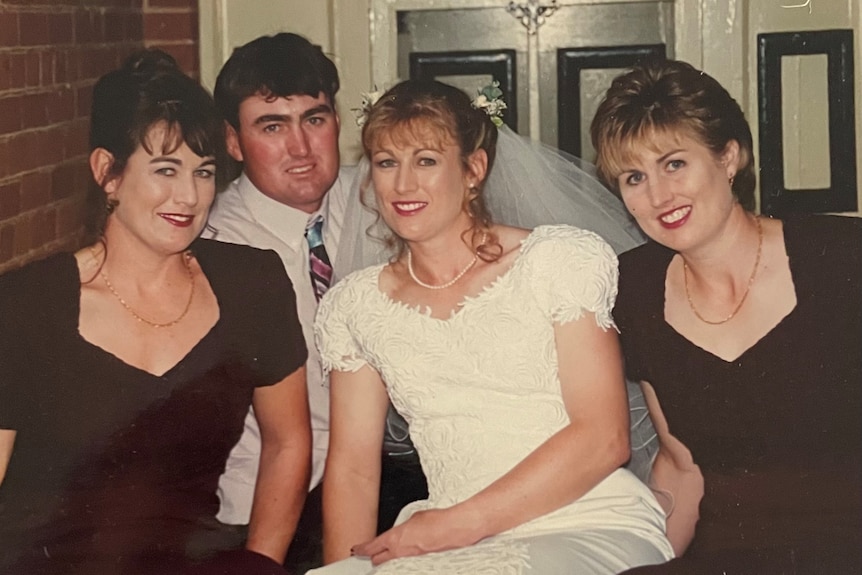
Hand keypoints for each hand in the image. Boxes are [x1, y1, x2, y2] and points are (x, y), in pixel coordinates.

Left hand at [352, 508, 479, 565]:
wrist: (454, 530)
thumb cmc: (437, 521)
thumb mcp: (414, 517)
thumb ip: (403, 527)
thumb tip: (402, 530)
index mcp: (394, 539)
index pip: (371, 547)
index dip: (361, 549)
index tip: (356, 549)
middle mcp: (399, 554)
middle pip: (377, 561)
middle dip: (373, 557)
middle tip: (372, 552)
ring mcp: (409, 562)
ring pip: (391, 565)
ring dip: (389, 561)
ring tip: (390, 555)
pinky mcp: (420, 566)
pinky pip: (406, 566)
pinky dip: (403, 562)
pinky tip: (408, 557)